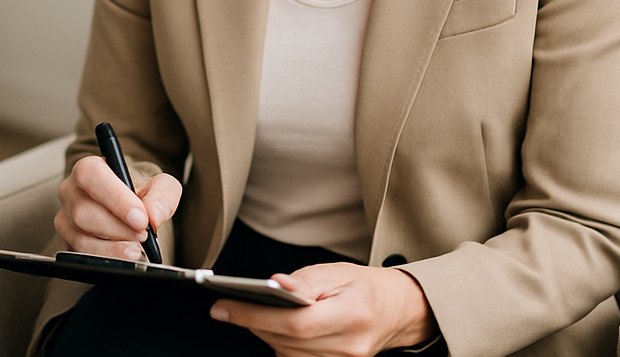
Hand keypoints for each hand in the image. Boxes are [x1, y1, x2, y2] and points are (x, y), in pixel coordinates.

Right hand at [54, 155, 180, 259]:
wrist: (128, 211)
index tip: (140, 218)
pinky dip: (106, 259)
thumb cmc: (138, 194)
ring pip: (81, 238)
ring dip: (112, 247)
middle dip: (117, 228)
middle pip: (84, 212)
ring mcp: (65, 219)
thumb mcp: (159, 186)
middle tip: (142, 235)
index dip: (115, 198)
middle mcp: (70, 192)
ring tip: (135, 249)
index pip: (91, 176)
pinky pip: (81, 256)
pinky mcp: (67, 243)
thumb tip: (154, 215)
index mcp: (88, 169)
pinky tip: (123, 257)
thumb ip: (163, 194)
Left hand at [209, 262, 436, 356]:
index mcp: (351, 315)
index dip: (254, 316)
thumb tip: (274, 284)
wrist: (396, 310)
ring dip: (264, 334)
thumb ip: (304, 280)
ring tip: (247, 313)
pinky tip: (272, 328)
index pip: (294, 323)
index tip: (223, 307)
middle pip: (286, 341)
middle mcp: (349, 346)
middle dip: (252, 323)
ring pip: (288, 354)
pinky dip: (281, 345)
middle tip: (227, 307)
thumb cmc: (365, 287)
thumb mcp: (335, 272)